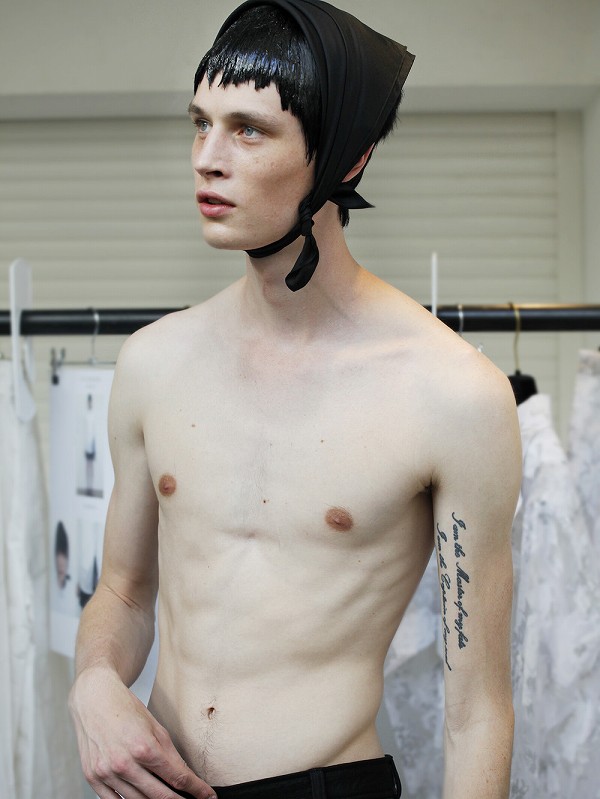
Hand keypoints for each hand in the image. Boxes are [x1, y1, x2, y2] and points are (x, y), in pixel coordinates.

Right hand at [69, 667, 215, 798]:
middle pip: (159, 796)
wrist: (94, 699)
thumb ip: (169, 754)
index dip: (196, 790)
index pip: (177, 777)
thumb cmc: (125, 709)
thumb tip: (184, 777)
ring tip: (168, 798)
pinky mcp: (92, 778)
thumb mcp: (155, 726)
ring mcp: (107, 773)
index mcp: (145, 747)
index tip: (207, 795)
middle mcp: (125, 763)